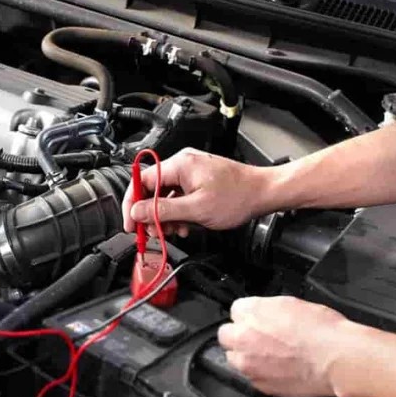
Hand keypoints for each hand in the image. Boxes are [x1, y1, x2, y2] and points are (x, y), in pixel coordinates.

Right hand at [122, 148, 269, 235]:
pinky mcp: (199, 180)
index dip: (133, 203)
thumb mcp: (196, 210)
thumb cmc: (238, 197)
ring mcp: (191, 172)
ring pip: (166, 195)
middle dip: (151, 213)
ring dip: (166, 216)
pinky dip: (178, 212)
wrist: (264, 193)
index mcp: (179, 165)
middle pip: (153, 189)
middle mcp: (183, 164)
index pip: (142, 181)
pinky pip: (179, 196)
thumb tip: (137, 212)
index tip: (131, 222)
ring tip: (173, 231)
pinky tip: (184, 225)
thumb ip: (163, 210)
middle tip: (152, 232)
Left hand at [217, 296, 351, 396]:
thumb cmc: (323, 330)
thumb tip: (263, 316)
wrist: (338, 359)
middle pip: (227, 335)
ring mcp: (248, 363)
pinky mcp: (259, 384)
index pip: (236, 311)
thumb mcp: (292, 304)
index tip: (258, 321)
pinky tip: (278, 370)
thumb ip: (267, 309)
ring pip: (234, 358)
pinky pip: (251, 377)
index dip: (249, 316)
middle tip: (259, 339)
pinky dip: (260, 373)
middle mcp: (243, 337)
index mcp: (251, 312)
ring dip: (246, 356)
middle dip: (240, 336)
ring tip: (269, 356)